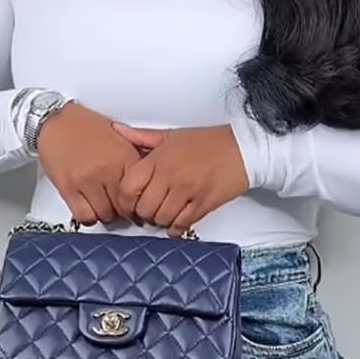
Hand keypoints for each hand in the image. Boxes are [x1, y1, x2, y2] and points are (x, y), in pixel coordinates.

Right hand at [36, 100, 142, 224]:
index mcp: (125, 156)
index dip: (138, 201)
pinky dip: (89, 216)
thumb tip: (146, 182)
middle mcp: (108, 169)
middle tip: (118, 206)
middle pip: (124, 207)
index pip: (141, 192)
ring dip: (105, 213)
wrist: (54, 119)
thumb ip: (133, 160)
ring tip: (103, 203)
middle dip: (123, 209)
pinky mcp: (69, 188)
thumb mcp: (119, 137)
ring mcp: (88, 180)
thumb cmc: (85, 127)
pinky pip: (85, 216)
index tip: (135, 202)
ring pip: (106, 215)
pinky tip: (89, 207)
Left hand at [111, 124, 249, 235]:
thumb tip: (117, 130)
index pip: (129, 188)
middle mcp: (171, 176)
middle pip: (144, 208)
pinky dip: (176, 228)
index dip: (125, 201)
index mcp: (159, 159)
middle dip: (143, 214)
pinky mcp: (203, 204)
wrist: (241, 149)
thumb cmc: (207, 142)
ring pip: (162, 219)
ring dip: (160, 221)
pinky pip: (182, 224)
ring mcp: (188, 191)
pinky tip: (176, 222)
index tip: (130, 203)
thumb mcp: (171, 135)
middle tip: (147, 211)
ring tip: (163, 214)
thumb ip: (141, 137)